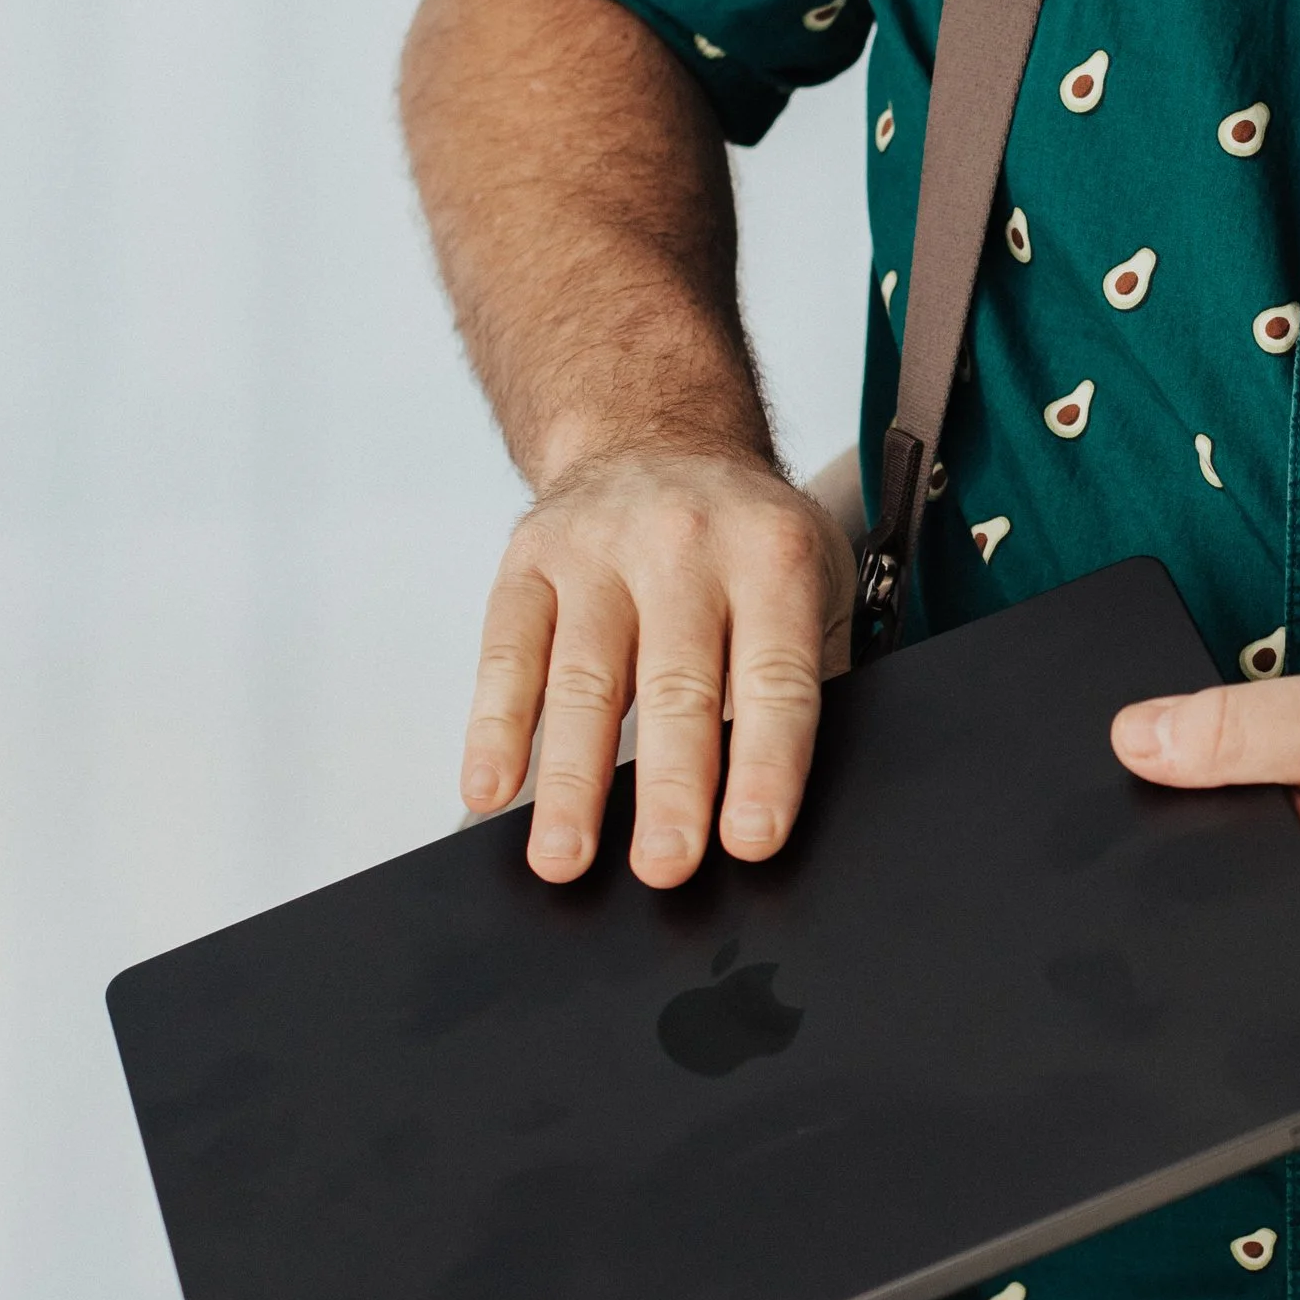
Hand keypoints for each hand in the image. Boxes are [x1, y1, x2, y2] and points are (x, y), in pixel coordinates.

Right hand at [462, 446, 855, 888]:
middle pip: (677, 685)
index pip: (775, 678)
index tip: (751, 839)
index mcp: (773, 557)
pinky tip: (487, 787)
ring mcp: (598, 551)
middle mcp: (685, 548)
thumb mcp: (812, 579)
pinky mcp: (530, 561)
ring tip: (563, 856)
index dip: (766, 763)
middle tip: (664, 866)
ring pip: (583, 679)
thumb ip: (810, 673)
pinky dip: (494, 725)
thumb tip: (804, 789)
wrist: (656, 433)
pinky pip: (506, 650)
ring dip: (571, 779)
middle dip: (671, 786)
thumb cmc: (745, 537)